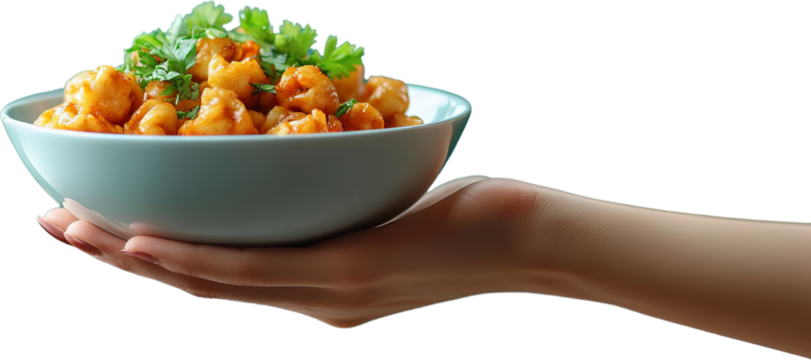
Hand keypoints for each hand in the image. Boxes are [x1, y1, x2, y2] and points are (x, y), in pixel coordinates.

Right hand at [37, 175, 550, 329]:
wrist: (532, 242)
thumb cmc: (468, 218)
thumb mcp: (390, 214)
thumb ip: (341, 210)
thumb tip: (304, 172)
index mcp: (320, 289)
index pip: (219, 277)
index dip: (152, 260)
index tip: (99, 231)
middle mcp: (314, 300)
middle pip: (197, 284)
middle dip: (120, 260)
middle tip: (55, 228)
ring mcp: (328, 293)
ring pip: (212, 281)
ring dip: (136, 259)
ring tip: (75, 233)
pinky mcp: (349, 273)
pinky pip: (255, 269)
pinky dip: (192, 260)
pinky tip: (143, 244)